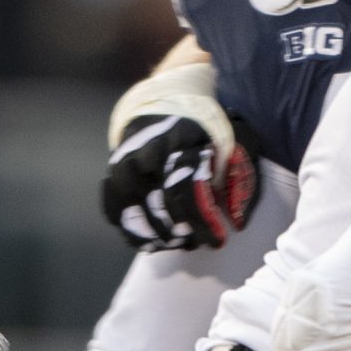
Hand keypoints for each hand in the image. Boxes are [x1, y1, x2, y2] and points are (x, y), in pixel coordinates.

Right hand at [101, 113, 263, 250]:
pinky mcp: (112, 174)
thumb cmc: (203, 128)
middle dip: (180, 234)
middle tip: (196, 243)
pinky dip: (131, 232)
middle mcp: (146, 154)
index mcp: (180, 142)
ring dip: (157, 237)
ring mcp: (125, 165)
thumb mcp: (231, 143)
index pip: (187, 192)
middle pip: (159, 207)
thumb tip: (237, 222)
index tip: (217, 241)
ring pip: (134, 214)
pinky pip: (115, 212)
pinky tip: (150, 243)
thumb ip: (238, 180)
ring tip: (177, 244)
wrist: (164, 105)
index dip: (202, 223)